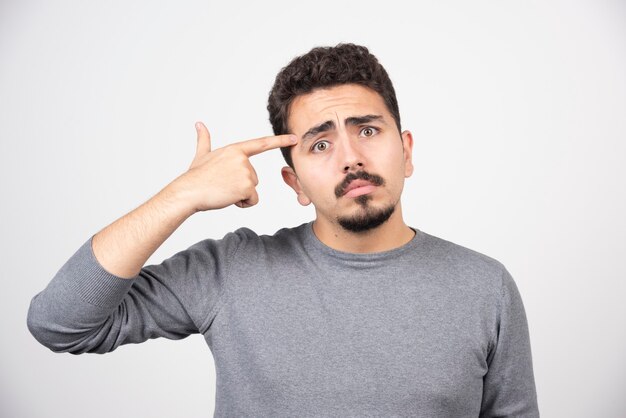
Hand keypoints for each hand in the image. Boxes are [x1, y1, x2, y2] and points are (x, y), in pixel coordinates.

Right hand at [169, 121, 297, 212]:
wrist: (188, 192)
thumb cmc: (195, 177)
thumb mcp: (201, 155)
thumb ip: (204, 140)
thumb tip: (199, 124)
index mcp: (235, 150)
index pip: (261, 144)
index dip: (280, 140)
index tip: (295, 138)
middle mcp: (243, 159)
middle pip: (254, 178)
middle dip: (240, 186)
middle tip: (222, 185)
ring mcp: (246, 172)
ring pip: (253, 190)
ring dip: (240, 195)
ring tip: (223, 190)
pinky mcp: (247, 187)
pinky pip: (253, 200)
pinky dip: (243, 204)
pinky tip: (228, 198)